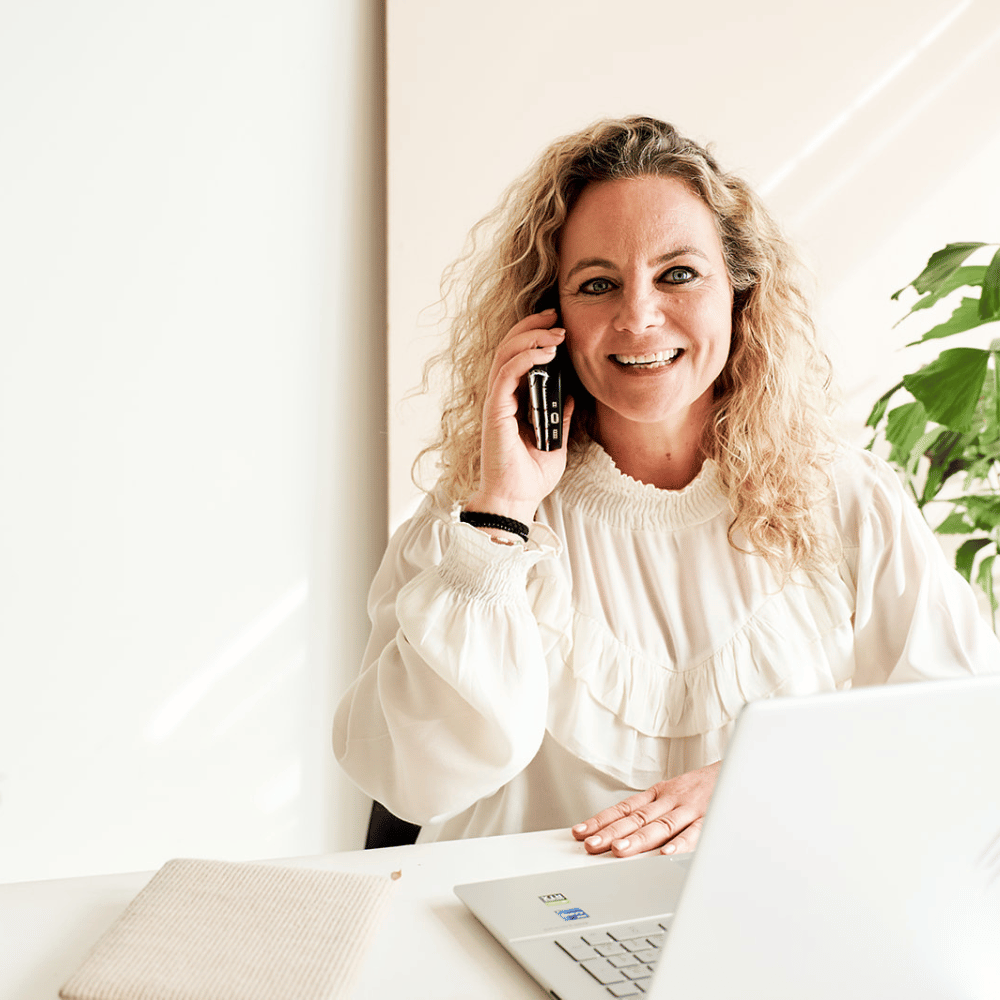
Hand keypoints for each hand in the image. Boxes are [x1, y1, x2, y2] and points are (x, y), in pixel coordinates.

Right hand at [465, 309, 574, 524]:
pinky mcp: (495, 411)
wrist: (516, 500)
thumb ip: (562, 417)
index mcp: (514, 402)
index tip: (558, 326)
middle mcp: (502, 398)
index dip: (535, 337)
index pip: (519, 358)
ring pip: (506, 355)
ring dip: (531, 337)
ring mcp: (497, 403)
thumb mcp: (556, 441)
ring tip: (556, 331)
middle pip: (510, 348)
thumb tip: (573, 395)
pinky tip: (546, 353)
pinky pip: (506, 374)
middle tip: (556, 315)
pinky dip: (525, 358)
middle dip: (532, 327)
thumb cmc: (531, 477)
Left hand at [571, 761, 720, 857]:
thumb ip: (653, 812)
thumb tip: (622, 831)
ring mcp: (689, 809)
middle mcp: (670, 800)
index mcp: (659, 794)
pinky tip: (666, 854)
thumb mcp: (674, 793)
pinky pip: (695, 833)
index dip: (601, 820)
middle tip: (591, 845)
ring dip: (638, 840)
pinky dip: (681, 844)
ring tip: (618, 851)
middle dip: (611, 833)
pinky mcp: (710, 818)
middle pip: (636, 819)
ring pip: (660, 826)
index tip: (581, 832)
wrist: (741, 768)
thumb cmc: (705, 788)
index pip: (624, 808)